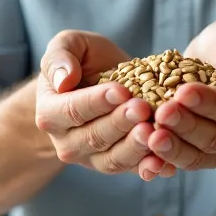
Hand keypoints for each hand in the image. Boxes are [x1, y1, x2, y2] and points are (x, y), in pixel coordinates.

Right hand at [35, 30, 176, 178]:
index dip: (97, 102)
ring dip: (135, 148)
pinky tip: (166, 163)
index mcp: (50, 113)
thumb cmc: (82, 62)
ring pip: (113, 158)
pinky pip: (132, 170)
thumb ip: (60, 57)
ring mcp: (91, 158)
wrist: (96, 83)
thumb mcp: (68, 45)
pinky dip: (149, 168)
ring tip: (154, 132)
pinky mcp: (116, 165)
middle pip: (94, 137)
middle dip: (121, 123)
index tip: (121, 91)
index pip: (72, 110)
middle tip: (143, 109)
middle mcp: (67, 142)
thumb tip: (64, 79)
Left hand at [148, 17, 215, 171]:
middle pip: (215, 137)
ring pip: (197, 156)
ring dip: (172, 150)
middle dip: (186, 127)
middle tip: (160, 113)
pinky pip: (180, 163)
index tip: (183, 92)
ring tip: (148, 135)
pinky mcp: (196, 151)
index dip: (210, 103)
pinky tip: (142, 159)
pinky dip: (162, 164)